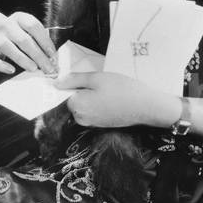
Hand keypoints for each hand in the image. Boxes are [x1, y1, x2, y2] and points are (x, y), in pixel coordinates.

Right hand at [0, 12, 57, 74]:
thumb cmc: (14, 31)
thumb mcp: (25, 28)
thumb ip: (37, 38)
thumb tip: (51, 57)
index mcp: (19, 18)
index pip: (34, 26)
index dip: (45, 41)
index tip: (53, 54)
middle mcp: (7, 26)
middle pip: (24, 40)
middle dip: (39, 56)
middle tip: (48, 68)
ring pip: (8, 48)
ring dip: (23, 59)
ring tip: (33, 68)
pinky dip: (1, 65)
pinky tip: (11, 70)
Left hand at [55, 71, 181, 128]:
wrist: (146, 107)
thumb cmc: (122, 89)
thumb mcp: (97, 78)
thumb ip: (74, 79)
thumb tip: (57, 84)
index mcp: (77, 106)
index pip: (65, 93)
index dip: (75, 83)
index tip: (90, 80)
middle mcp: (81, 118)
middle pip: (74, 100)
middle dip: (83, 91)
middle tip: (102, 84)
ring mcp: (91, 123)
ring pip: (84, 105)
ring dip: (92, 97)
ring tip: (108, 90)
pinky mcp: (101, 125)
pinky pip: (93, 111)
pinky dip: (99, 104)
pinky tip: (112, 98)